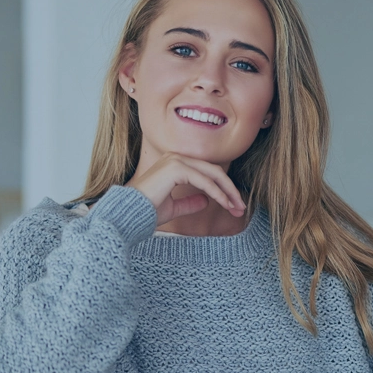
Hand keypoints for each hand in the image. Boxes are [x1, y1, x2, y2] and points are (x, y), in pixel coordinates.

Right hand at [126, 153, 245, 226]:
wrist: (130, 214)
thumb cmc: (146, 212)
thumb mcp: (173, 207)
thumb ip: (190, 202)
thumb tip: (207, 201)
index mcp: (175, 164)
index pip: (207, 173)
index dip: (224, 189)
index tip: (235, 206)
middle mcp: (176, 158)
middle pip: (214, 171)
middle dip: (230, 189)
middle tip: (241, 207)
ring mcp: (176, 160)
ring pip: (212, 174)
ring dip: (228, 191)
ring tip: (237, 207)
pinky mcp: (176, 168)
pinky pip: (204, 180)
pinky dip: (217, 192)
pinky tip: (225, 204)